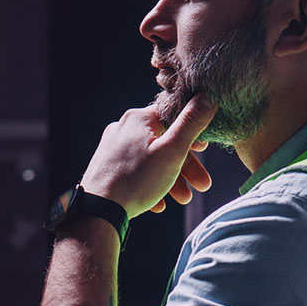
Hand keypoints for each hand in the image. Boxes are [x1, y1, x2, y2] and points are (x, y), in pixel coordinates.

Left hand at [80, 94, 216, 218]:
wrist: (98, 210)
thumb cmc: (136, 180)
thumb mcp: (172, 151)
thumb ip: (192, 122)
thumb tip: (209, 95)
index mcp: (139, 118)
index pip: (172, 114)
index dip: (192, 130)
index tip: (204, 149)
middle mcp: (123, 127)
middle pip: (163, 141)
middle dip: (186, 165)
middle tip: (202, 185)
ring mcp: (112, 146)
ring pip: (151, 159)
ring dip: (171, 178)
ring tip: (183, 198)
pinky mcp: (107, 165)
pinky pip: (135, 170)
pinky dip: (150, 183)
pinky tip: (159, 203)